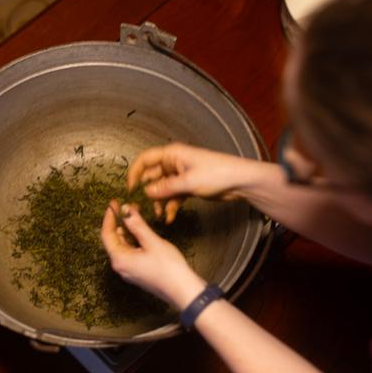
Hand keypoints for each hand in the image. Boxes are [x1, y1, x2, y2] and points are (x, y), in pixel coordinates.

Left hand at [100, 201, 205, 310]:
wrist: (183, 290)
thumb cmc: (169, 268)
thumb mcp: (152, 242)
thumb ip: (137, 225)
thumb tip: (126, 210)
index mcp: (120, 259)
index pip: (107, 234)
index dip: (109, 217)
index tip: (113, 203)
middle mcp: (121, 266)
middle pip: (114, 240)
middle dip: (119, 222)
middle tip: (128, 206)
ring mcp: (129, 270)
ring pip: (123, 245)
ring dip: (128, 230)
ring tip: (136, 216)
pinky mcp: (138, 272)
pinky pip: (130, 252)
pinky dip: (134, 239)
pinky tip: (142, 231)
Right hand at [128, 143, 258, 221]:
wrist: (240, 181)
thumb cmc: (217, 173)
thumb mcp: (188, 181)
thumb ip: (166, 188)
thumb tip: (147, 192)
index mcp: (172, 155)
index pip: (145, 160)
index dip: (135, 173)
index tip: (130, 189)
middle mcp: (174, 163)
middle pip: (152, 177)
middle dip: (148, 192)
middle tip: (142, 207)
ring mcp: (181, 176)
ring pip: (162, 189)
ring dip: (159, 202)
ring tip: (159, 215)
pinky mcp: (188, 187)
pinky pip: (173, 196)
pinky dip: (170, 206)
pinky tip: (170, 217)